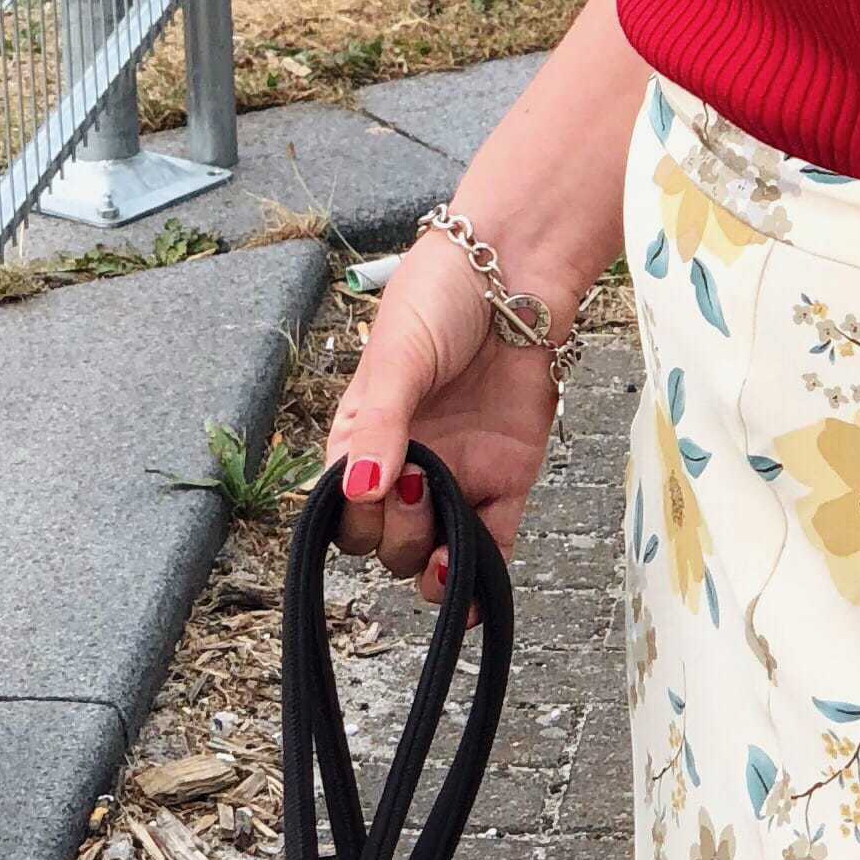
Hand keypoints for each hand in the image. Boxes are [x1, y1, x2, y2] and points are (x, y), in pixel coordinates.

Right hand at [316, 230, 565, 605]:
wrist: (518, 268)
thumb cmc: (441, 296)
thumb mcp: (398, 357)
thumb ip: (380, 425)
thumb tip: (358, 491)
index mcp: (365, 437)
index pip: (341, 509)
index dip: (352, 518)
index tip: (371, 490)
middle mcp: (407, 464)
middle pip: (386, 542)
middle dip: (396, 535)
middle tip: (416, 483)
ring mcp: (458, 475)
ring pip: (434, 553)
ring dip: (433, 562)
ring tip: (444, 543)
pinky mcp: (507, 479)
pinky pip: (492, 546)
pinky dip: (482, 578)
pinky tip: (472, 592)